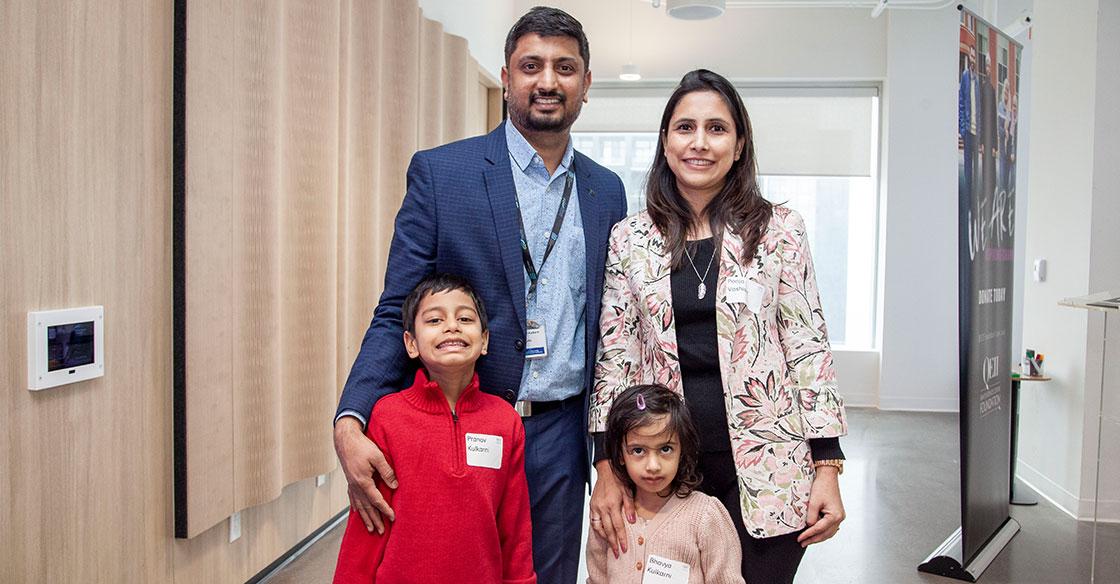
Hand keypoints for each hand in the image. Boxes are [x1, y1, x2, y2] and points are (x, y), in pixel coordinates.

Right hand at [334, 417, 397, 532]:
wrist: (345, 440)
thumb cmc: (362, 446)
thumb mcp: (378, 457)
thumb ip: (386, 472)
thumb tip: (395, 486)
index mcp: (363, 482)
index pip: (376, 500)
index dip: (385, 510)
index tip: (392, 518)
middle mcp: (356, 486)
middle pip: (367, 507)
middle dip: (375, 520)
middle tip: (381, 531)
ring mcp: (351, 485)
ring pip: (359, 505)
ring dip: (365, 518)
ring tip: (370, 528)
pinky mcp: (349, 481)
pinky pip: (352, 498)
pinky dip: (356, 507)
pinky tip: (357, 513)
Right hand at [589, 460, 634, 557]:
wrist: (606, 471)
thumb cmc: (618, 480)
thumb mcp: (628, 492)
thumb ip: (629, 507)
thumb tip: (632, 521)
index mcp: (611, 504)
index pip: (617, 526)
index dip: (621, 538)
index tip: (624, 548)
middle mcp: (602, 507)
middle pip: (608, 530)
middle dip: (613, 543)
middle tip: (618, 553)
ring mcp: (595, 507)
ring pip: (598, 527)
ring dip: (605, 538)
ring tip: (611, 546)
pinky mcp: (592, 506)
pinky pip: (593, 521)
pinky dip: (598, 529)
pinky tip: (603, 534)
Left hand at [797, 465, 844, 546]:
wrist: (828, 477)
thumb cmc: (822, 486)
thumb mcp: (813, 502)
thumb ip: (811, 517)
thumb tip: (808, 527)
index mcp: (835, 516)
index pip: (819, 529)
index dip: (808, 535)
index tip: (800, 539)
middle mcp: (840, 518)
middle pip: (825, 534)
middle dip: (813, 539)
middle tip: (802, 543)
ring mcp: (840, 516)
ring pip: (829, 532)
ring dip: (818, 537)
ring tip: (807, 540)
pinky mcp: (837, 514)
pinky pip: (830, 527)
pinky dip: (823, 531)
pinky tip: (816, 533)